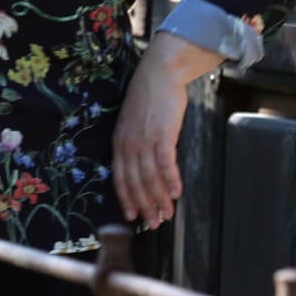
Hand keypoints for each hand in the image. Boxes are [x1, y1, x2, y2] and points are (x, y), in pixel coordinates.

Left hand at [112, 31, 222, 228]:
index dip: (126, 198)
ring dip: (159, 198)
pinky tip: (177, 193)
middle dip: (145, 205)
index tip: (133, 216)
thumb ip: (136, 143)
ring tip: (168, 214)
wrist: (160, 73)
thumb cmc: (150, 97)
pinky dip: (171, 180)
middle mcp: (128, 143)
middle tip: (154, 223)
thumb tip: (147, 166)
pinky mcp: (162, 134)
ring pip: (150, 177)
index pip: (119, 177)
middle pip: (135, 182)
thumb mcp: (134, 122)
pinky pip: (166, 163)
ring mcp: (144, 139)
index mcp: (119, 141)